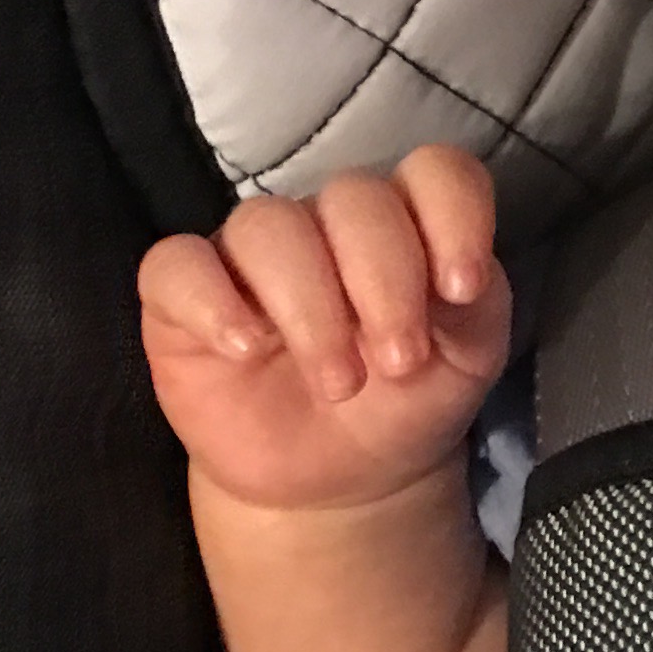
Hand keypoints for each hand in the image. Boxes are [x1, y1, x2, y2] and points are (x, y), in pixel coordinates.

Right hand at [141, 147, 512, 517]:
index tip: (461, 290)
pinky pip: (176, 266)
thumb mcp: (468, 360)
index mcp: (406, 223)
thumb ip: (476, 307)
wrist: (341, 479)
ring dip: (310, 306)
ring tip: (341, 383)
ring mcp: (251, 254)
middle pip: (353, 197)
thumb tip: (455, 279)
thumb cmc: (408, 399)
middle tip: (399, 361)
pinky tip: (245, 348)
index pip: (433, 172)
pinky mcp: (183, 297)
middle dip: (384, 279)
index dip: (453, 214)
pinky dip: (211, 301)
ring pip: (268, 226)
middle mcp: (327, 223)